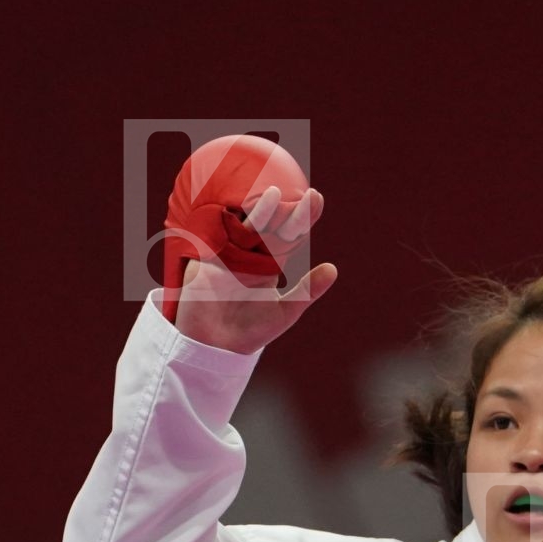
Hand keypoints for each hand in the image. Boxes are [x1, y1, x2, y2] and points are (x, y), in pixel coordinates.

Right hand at [172, 185, 337, 355]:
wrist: (215, 347)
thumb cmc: (250, 332)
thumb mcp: (284, 312)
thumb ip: (307, 290)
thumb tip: (333, 269)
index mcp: (270, 262)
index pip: (290, 233)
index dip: (303, 216)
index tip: (316, 198)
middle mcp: (251, 253)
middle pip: (272, 224)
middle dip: (287, 208)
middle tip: (305, 195)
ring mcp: (230, 253)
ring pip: (246, 225)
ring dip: (260, 210)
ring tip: (274, 194)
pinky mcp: (209, 260)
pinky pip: (217, 236)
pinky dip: (226, 220)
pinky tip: (237, 207)